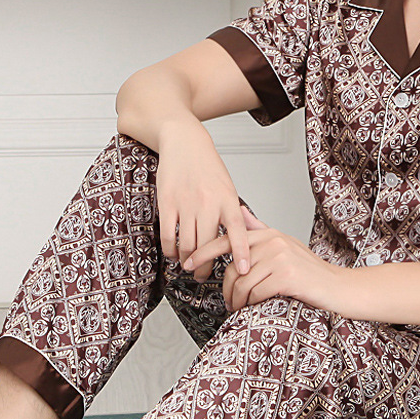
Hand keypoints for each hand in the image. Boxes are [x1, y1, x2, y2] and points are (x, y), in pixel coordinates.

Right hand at [156, 120, 250, 279]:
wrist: (184, 143)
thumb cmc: (208, 167)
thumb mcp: (229, 188)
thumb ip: (236, 213)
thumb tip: (252, 234)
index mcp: (228, 199)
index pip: (238, 230)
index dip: (241, 252)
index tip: (243, 270)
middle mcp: (208, 203)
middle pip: (207, 245)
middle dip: (204, 267)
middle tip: (203, 275)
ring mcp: (187, 203)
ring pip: (187, 245)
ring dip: (186, 260)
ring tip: (188, 264)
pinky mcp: (167, 203)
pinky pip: (168, 236)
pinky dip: (171, 250)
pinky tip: (174, 252)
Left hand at [183, 205, 346, 313]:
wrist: (338, 287)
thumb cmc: (310, 270)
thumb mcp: (285, 244)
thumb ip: (260, 229)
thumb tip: (240, 212)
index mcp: (270, 234)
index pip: (228, 240)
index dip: (203, 252)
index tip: (187, 263)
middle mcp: (274, 241)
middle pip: (231, 267)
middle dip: (225, 289)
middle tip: (228, 302)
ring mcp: (280, 257)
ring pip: (241, 283)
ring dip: (236, 301)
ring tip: (241, 308)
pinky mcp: (286, 275)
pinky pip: (254, 293)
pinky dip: (251, 304)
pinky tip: (255, 307)